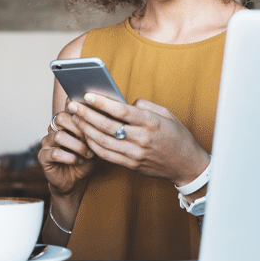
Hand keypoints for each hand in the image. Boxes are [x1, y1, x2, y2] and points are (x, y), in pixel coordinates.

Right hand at [38, 110, 95, 197]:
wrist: (76, 180)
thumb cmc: (85, 159)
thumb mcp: (93, 143)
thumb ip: (93, 130)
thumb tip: (98, 117)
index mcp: (65, 122)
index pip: (68, 107)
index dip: (80, 111)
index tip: (94, 120)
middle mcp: (53, 129)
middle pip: (60, 118)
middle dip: (79, 129)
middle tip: (91, 140)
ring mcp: (46, 142)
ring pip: (59, 136)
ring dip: (77, 146)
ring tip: (88, 154)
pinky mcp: (43, 156)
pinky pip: (55, 153)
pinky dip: (70, 158)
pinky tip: (79, 161)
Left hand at [69, 93, 209, 186]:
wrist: (186, 165)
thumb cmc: (176, 136)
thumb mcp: (166, 114)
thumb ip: (144, 105)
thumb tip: (123, 102)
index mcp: (151, 122)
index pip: (121, 111)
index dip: (102, 103)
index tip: (87, 95)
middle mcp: (141, 139)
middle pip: (107, 126)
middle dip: (86, 114)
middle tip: (72, 105)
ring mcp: (135, 154)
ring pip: (102, 142)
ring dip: (85, 129)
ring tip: (75, 118)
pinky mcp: (131, 165)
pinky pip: (106, 155)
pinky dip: (93, 145)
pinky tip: (86, 135)